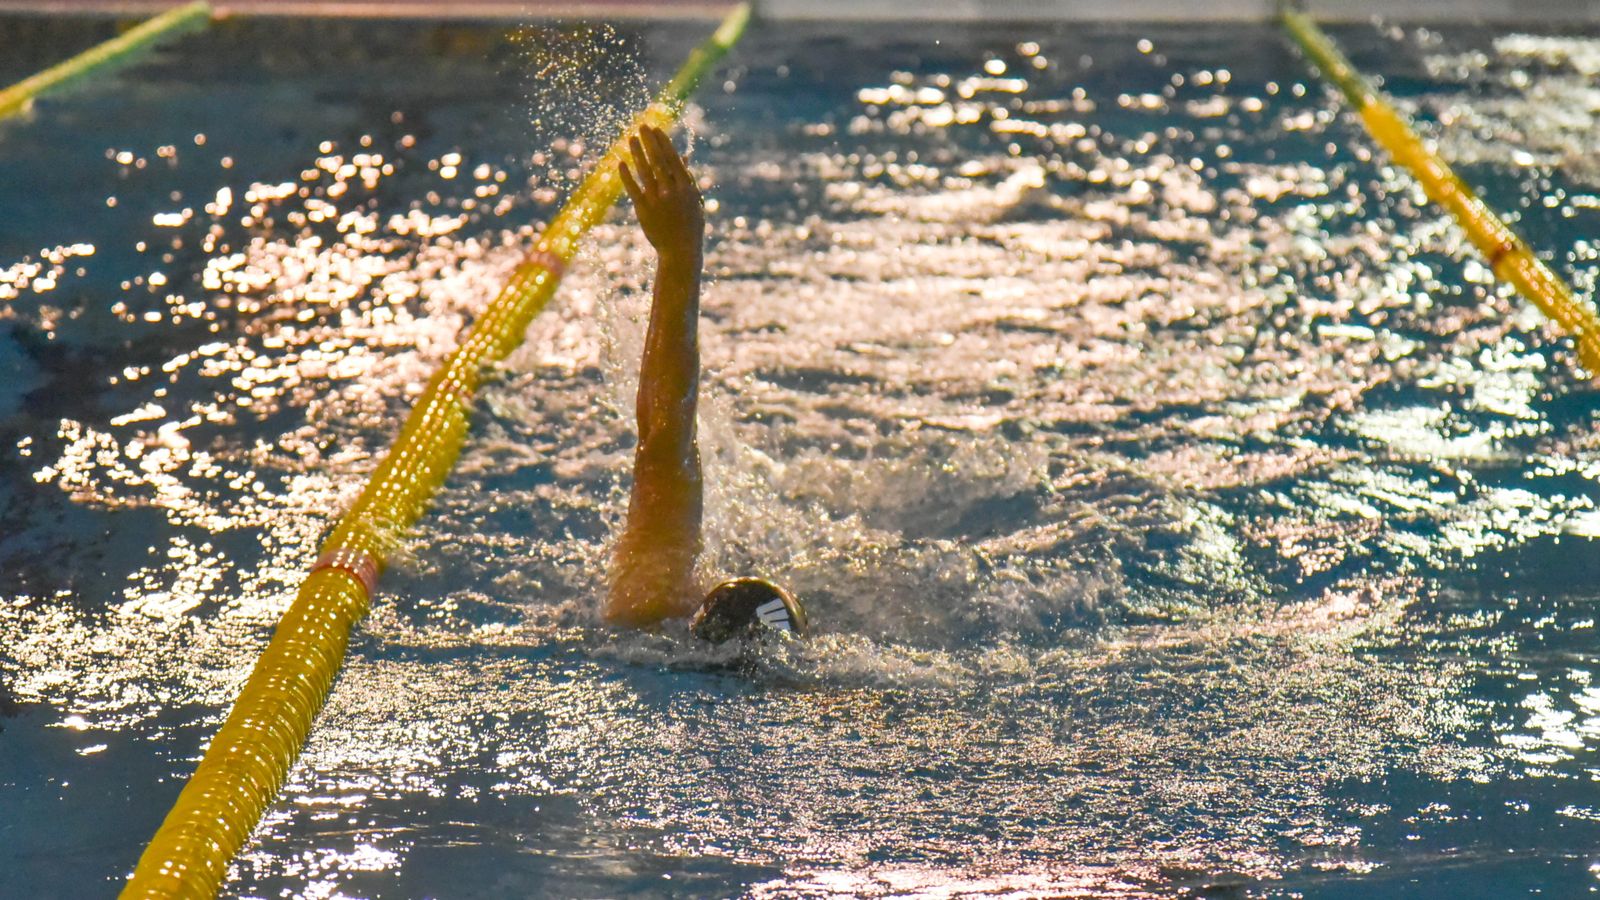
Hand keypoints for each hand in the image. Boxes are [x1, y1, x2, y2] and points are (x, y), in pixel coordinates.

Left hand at [619, 124, 703, 261]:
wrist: (680, 251)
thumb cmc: (690, 225)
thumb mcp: (694, 201)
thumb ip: (688, 179)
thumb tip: (684, 157)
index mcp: (686, 188)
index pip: (673, 159)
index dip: (664, 143)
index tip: (656, 129)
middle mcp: (671, 191)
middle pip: (658, 161)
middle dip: (650, 142)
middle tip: (642, 126)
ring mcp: (656, 200)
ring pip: (644, 172)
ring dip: (637, 154)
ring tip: (631, 139)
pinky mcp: (643, 209)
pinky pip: (633, 189)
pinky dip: (626, 176)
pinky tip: (620, 163)